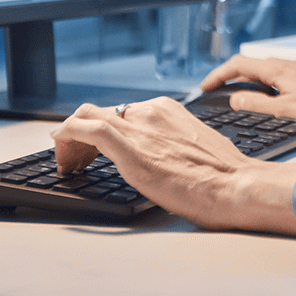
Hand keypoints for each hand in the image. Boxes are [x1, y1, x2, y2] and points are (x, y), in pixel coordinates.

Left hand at [50, 97, 295, 233]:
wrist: (236, 185)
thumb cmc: (223, 176)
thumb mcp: (194, 148)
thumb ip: (172, 144)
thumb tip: (163, 158)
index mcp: (167, 110)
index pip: (122, 112)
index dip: (102, 130)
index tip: (96, 149)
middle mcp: (151, 111)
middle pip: (101, 113)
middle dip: (83, 134)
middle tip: (78, 161)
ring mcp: (139, 126)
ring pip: (88, 117)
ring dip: (72, 138)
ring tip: (69, 163)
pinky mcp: (130, 147)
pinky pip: (87, 129)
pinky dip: (67, 134)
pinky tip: (59, 147)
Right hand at [200, 56, 295, 133]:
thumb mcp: (285, 111)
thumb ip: (257, 104)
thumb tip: (235, 98)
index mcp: (279, 69)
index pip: (239, 65)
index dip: (218, 75)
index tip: (205, 87)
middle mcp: (289, 65)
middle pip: (252, 66)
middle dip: (231, 78)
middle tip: (217, 93)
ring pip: (268, 72)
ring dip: (250, 83)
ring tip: (239, 100)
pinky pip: (281, 78)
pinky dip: (267, 86)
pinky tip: (272, 102)